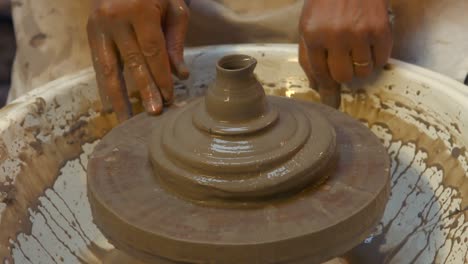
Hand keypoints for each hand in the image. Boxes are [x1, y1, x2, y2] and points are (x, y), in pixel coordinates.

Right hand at [87, 0, 189, 120]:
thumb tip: (181, 75)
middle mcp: (115, 18)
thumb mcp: (174, 9)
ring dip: (118, 96)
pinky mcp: (90, 32)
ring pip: (109, 67)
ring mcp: (99, 25)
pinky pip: (98, 64)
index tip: (170, 98)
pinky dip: (104, 86)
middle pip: (132, 62)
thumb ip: (175, 41)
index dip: (161, 77)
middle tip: (154, 113)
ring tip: (125, 119)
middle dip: (144, 90)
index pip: (153, 51)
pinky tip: (110, 105)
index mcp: (140, 10)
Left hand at [299, 0, 392, 106]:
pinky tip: (371, 46)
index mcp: (313, 35)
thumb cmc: (324, 1)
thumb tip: (316, 86)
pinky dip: (377, 58)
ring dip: (360, 67)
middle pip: (342, 77)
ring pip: (363, 72)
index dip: (325, 85)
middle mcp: (336, 36)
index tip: (330, 93)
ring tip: (358, 52)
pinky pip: (381, 60)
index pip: (320, 73)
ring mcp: (360, 32)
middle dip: (343, 75)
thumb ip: (308, 56)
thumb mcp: (307, 25)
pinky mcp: (380, 28)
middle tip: (345, 63)